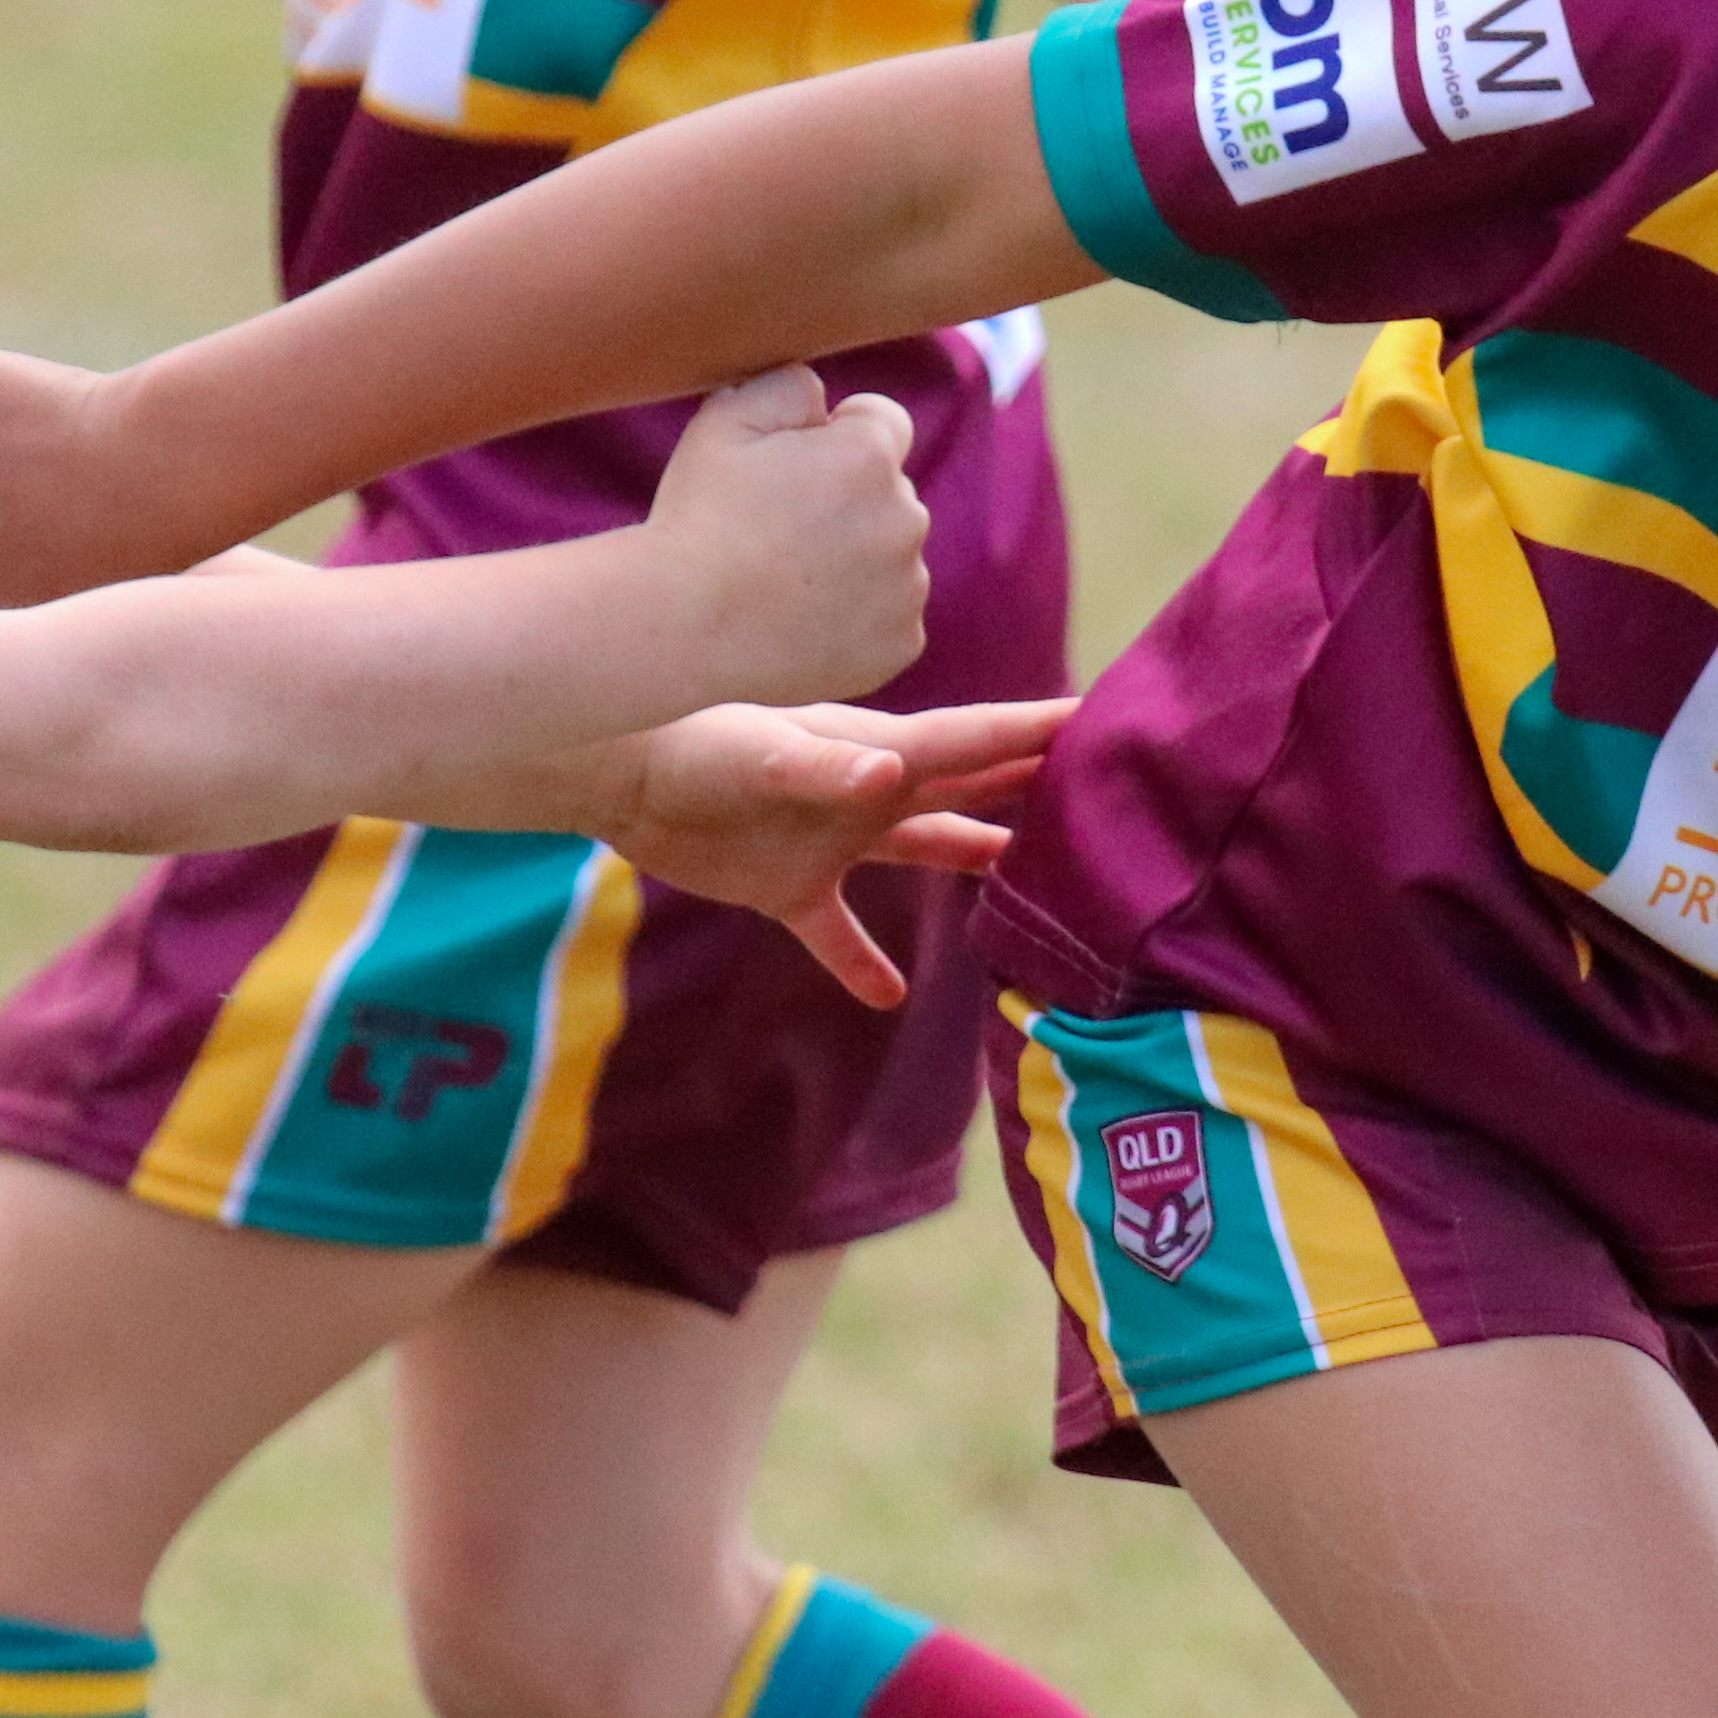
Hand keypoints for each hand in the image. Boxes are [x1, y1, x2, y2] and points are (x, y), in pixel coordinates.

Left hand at [602, 697, 1069, 1003]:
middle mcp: (868, 790)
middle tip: (1099, 785)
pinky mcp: (787, 886)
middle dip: (1030, 785)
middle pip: (967, 788)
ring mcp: (831, 839)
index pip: (975, 743)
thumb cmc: (690, 743)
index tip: (1098, 719)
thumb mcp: (763, 754)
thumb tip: (891, 773)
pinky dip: (863, 962)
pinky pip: (838, 932)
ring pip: (924, 850)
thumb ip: (826, 770)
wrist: (617, 774)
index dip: (1037, 733)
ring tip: (1036, 879)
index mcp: (877, 752)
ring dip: (976, 858)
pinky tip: (887, 998)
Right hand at [641, 368, 931, 706]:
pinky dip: (858, 619)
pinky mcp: (899, 644)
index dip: (837, 435)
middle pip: (889, 493)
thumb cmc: (698, 519)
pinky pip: (890, 617)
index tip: (795, 467)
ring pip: (891, 557)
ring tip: (784, 581)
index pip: (883, 421)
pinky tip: (801, 621)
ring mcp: (906, 587)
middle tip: (778, 531)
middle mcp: (904, 518)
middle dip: (848, 501)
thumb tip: (822, 395)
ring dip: (856, 561)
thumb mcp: (725, 421)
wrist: (682, 627)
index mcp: (868, 456)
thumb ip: (788, 385)